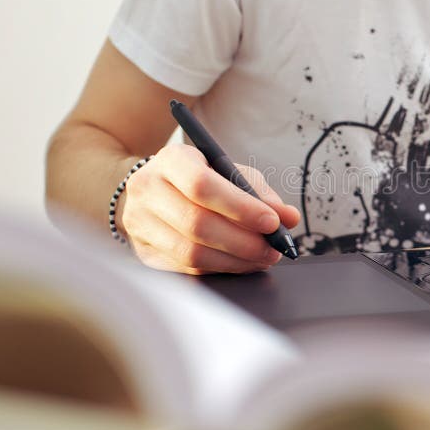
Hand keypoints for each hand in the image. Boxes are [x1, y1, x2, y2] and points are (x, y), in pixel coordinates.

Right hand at [117, 144, 299, 274]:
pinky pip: (187, 269)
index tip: (272, 223)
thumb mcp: (228, 172)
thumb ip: (259, 192)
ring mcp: (140, 224)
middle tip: (273, 248)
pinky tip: (243, 263)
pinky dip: (222, 269)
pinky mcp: (144, 253)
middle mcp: (148, 190)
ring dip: (235, 260)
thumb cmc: (198, 178)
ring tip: (263, 258)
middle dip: (243, 241)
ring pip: (191, 252)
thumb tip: (289, 217)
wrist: (153, 188)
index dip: (240, 208)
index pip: (202, 186)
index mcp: (171, 160)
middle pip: (196, 223)